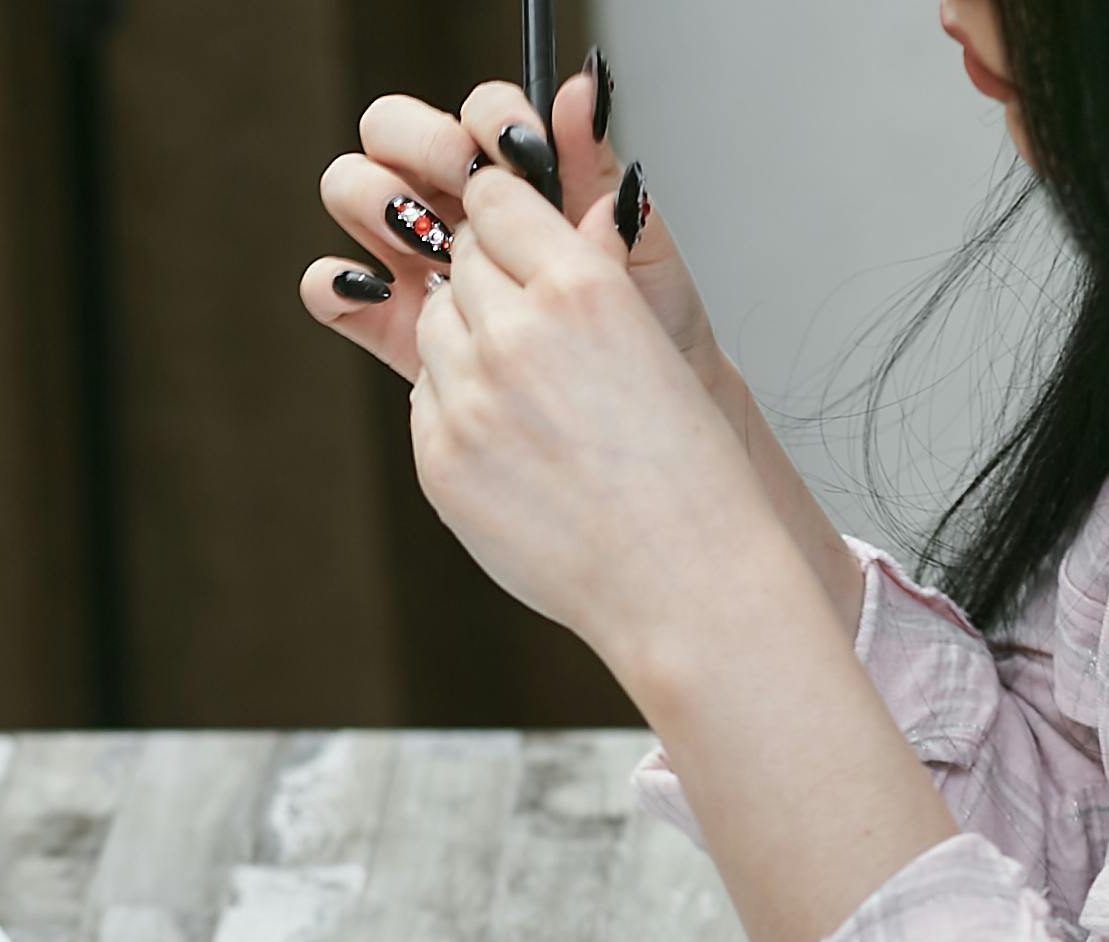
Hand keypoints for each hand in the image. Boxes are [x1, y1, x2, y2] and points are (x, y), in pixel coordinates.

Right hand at [307, 77, 716, 385]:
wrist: (640, 424)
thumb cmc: (650, 330)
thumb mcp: (634, 243)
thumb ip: (594, 170)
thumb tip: (580, 92)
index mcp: (519, 174)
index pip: (478, 113)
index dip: (486, 120)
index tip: (516, 149)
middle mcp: (459, 207)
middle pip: (393, 135)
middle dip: (420, 149)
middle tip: (462, 194)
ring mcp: (418, 262)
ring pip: (355, 194)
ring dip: (380, 205)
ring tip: (429, 247)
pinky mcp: (391, 324)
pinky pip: (335, 289)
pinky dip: (336, 281)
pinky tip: (379, 290)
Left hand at [406, 168, 781, 658]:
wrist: (677, 572)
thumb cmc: (683, 464)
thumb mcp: (653, 338)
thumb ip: (593, 272)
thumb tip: (584, 209)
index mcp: (580, 286)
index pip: (494, 201)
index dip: (499, 214)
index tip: (507, 232)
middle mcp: (514, 334)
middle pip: (457, 264)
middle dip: (482, 277)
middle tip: (520, 314)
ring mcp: (467, 401)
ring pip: (433, 328)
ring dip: (464, 339)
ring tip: (522, 383)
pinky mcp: (439, 460)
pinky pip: (424, 400)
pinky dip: (454, 406)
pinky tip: (509, 436)